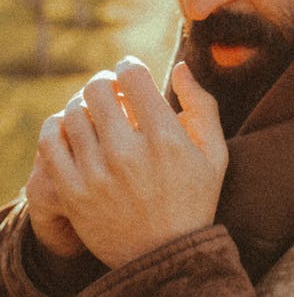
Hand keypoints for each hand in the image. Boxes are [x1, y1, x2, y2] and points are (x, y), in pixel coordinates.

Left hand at [36, 57, 227, 268]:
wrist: (166, 256)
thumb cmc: (195, 197)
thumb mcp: (214, 152)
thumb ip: (202, 104)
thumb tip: (180, 67)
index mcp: (165, 138)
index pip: (132, 76)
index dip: (130, 65)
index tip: (132, 73)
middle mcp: (128, 153)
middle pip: (97, 88)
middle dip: (106, 82)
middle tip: (113, 92)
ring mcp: (96, 174)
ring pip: (72, 112)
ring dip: (84, 105)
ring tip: (95, 115)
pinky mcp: (73, 193)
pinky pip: (50, 142)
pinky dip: (57, 128)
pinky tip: (74, 133)